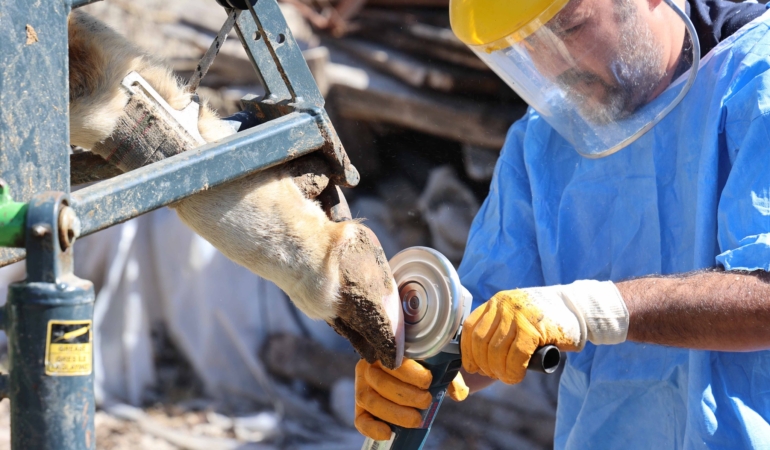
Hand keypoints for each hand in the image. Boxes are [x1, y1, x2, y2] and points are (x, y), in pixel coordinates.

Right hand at [354, 358, 468, 439]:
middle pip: (380, 381)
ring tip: (416, 419)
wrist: (414, 380)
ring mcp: (362, 387)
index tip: (428, 381)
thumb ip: (449, 377)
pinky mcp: (361, 408)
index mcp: (386, 351)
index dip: (408, 372)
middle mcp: (369, 367)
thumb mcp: (437, 367)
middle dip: (406, 395)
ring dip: (394, 412)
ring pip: (370, 400)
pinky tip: (388, 433)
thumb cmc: (425, 369)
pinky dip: (372, 428)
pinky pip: (360, 420)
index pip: (391, 359)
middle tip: (426, 401)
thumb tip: (459, 394)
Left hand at [462, 280, 627, 383]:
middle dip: (484, 364)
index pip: (470, 328)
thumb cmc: (545, 319)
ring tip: (507, 377)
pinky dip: (513, 370)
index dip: (468, 352)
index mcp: (496, 302)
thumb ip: (500, 328)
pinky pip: (516, 355)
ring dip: (499, 370)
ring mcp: (518, 315)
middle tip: (494, 374)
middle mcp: (503, 305)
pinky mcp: (533, 328)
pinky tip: (516, 376)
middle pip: (481, 342)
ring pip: (497, 350)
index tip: (472, 366)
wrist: (577, 307)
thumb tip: (480, 358)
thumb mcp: (516, 315)